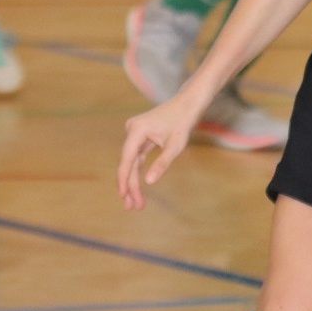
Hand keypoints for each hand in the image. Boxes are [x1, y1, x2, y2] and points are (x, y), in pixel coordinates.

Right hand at [117, 94, 206, 209]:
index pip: (126, 160)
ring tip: (136, 203)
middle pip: (128, 163)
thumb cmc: (183, 123)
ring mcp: (134, 133)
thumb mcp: (176, 146)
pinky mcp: (139, 137)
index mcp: (136, 130)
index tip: (123, 196)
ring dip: (133, 182)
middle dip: (131, 186)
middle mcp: (131, 130)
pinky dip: (138, 172)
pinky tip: (138, 189)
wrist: (188, 104)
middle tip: (134, 207)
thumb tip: (149, 182)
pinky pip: (136, 158)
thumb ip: (162, 163)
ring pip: (131, 162)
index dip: (124, 180)